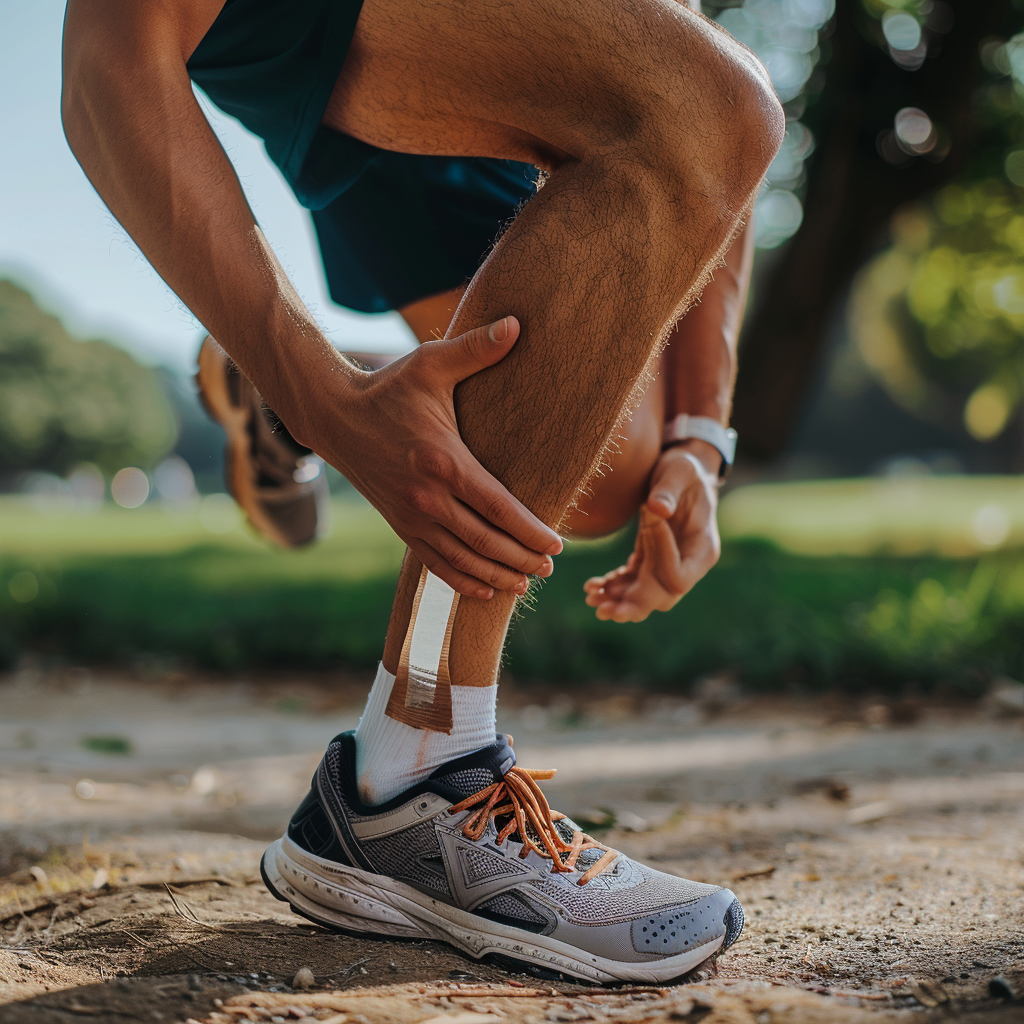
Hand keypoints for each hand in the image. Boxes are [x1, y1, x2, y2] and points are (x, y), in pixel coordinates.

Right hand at [299, 316, 562, 599]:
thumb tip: (517, 324)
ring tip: (525, 582)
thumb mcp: (431, 364)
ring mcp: (412, 516)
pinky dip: (460, 579)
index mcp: (444, 460)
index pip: (498, 506)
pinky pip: (434, 562)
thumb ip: (476, 349)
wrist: (334, 416)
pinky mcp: (400, 525)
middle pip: (485, 540)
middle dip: (521, 558)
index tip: (556, 544)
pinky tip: (484, 589)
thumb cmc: (389, 387)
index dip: (530, 530)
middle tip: (549, 568)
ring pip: (462, 558)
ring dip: (496, 575)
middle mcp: (428, 496)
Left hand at [583, 443, 720, 621]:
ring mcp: (669, 565)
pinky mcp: (650, 561)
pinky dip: (613, 587)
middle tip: (604, 610)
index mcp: (703, 547)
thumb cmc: (684, 469)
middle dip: (634, 604)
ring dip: (618, 601)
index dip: (661, 561)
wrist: (681, 473)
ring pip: (645, 597)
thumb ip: (669, 489)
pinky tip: (591, 587)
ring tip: (592, 599)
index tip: (647, 526)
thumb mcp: (680, 471)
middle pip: (663, 597)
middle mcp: (689, 564)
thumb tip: (656, 509)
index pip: (680, 575)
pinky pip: (632, 582)